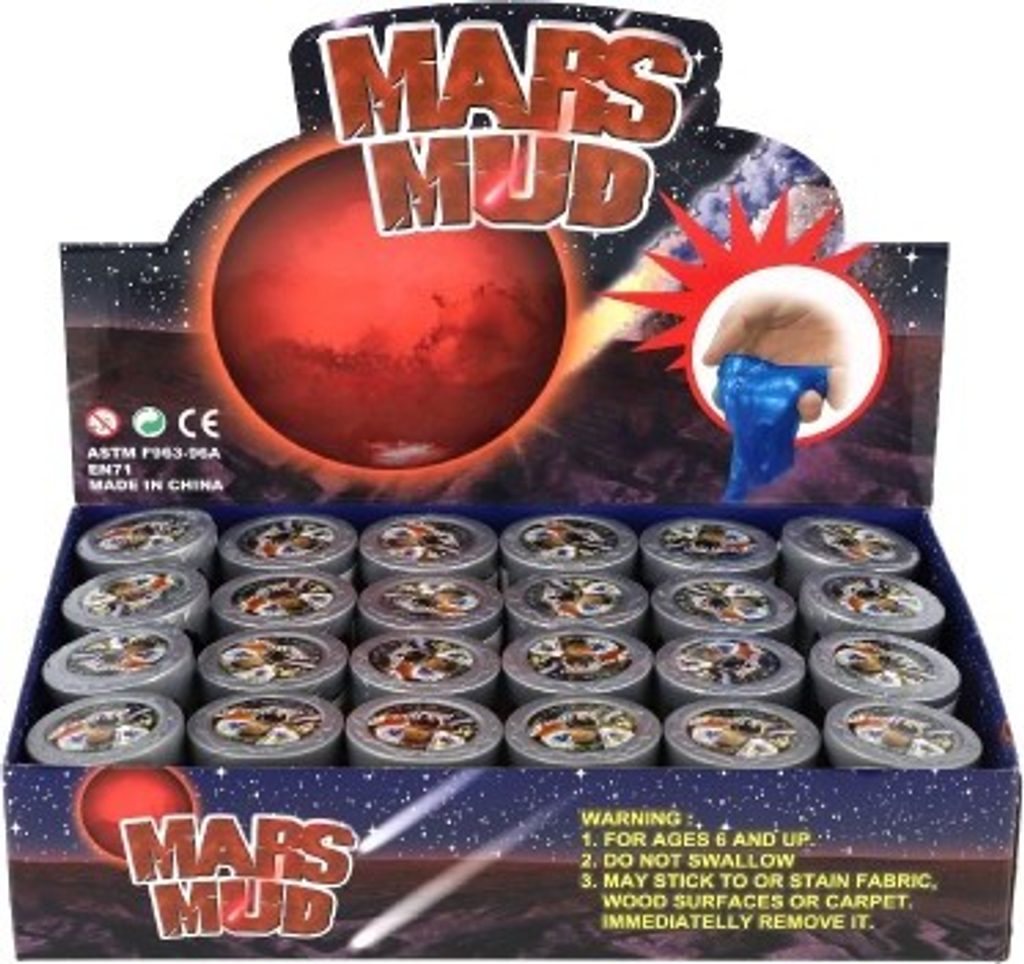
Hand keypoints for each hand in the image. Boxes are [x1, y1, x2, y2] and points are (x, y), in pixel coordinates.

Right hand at [702, 293, 849, 419]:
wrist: (822, 283)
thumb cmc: (784, 293)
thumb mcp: (750, 306)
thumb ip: (727, 332)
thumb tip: (707, 361)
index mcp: (756, 362)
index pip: (739, 390)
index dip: (731, 400)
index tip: (729, 403)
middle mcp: (780, 373)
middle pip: (771, 407)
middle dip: (769, 415)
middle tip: (771, 409)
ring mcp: (808, 374)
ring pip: (804, 407)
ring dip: (805, 411)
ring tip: (806, 397)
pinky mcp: (836, 371)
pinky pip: (838, 393)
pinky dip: (837, 396)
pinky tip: (829, 385)